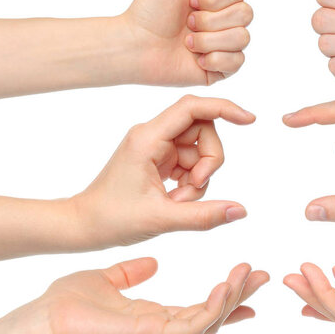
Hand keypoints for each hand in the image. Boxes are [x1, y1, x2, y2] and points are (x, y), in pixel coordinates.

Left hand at [29, 257, 267, 333]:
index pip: (200, 309)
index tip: (246, 280)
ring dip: (234, 297)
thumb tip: (152, 263)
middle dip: (240, 296)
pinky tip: (224, 284)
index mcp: (155, 318)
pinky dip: (214, 306)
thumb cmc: (70, 303)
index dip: (226, 296)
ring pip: (211, 320)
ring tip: (250, 272)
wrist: (47, 318)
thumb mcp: (108, 279)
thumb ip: (131, 273)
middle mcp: (163, 331)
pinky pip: (194, 324)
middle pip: (214, 315)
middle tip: (263, 274)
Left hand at [74, 95, 254, 247]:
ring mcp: (157, 148)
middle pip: (203, 132)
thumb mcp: (162, 219)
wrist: (85, 225)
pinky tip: (174, 201)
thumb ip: (204, 216)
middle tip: (193, 189)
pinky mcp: (160, 161)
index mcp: (148, 138)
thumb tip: (241, 211)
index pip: (192, 108)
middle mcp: (153, 136)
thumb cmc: (112, 219)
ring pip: (199, 152)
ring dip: (199, 179)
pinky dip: (191, 184)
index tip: (249, 120)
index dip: (224, 108)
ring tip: (177, 202)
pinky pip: (191, 165)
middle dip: (210, 162)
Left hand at [122, 0, 251, 85]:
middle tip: (187, 24)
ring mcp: (223, 45)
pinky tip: (195, 60)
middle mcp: (222, 20)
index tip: (189, 0)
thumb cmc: (148, 11)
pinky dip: (215, 60)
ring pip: (242, 38)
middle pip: (246, 14)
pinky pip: (238, 62)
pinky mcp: (221, 69)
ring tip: (187, 44)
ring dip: (210, 41)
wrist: (137, 48)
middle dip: (211, 20)